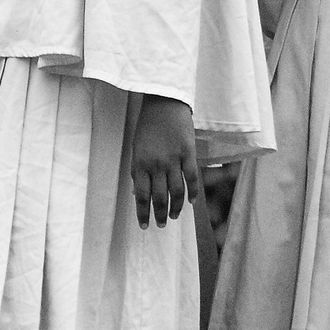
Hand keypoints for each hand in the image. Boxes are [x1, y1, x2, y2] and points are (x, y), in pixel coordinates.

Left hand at [129, 96, 198, 228]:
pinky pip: (192, 178)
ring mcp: (173, 159)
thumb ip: (138, 172)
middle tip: (160, 225)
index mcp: (140, 164)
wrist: (163, 104)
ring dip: (176, 208)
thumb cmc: (147, 127)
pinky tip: (192, 202)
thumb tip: (138, 194)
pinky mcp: (188, 153)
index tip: (144, 226)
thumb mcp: (136, 149)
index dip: (143, 213)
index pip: (142, 196)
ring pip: (177, 192)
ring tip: (174, 217)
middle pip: (160, 198)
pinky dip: (193, 193)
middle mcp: (156, 165)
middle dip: (159, 215)